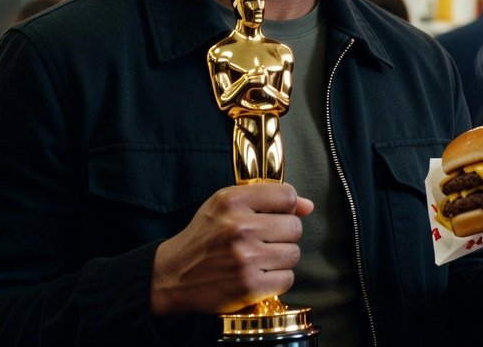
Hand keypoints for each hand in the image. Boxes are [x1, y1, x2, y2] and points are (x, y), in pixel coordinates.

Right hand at [149, 184, 312, 315]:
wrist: (173, 275)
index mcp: (232, 201)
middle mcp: (239, 227)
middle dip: (283, 235)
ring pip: (293, 254)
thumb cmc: (204, 238)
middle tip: (263, 242)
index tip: (276, 215)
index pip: (287, 195)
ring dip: (281, 259)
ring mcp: (245, 258)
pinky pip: (287, 279)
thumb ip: (267, 199)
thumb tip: (308, 206)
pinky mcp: (250, 286)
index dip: (287, 207)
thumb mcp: (225, 206)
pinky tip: (258, 275)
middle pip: (294, 227)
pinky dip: (276, 280)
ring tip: (259, 259)